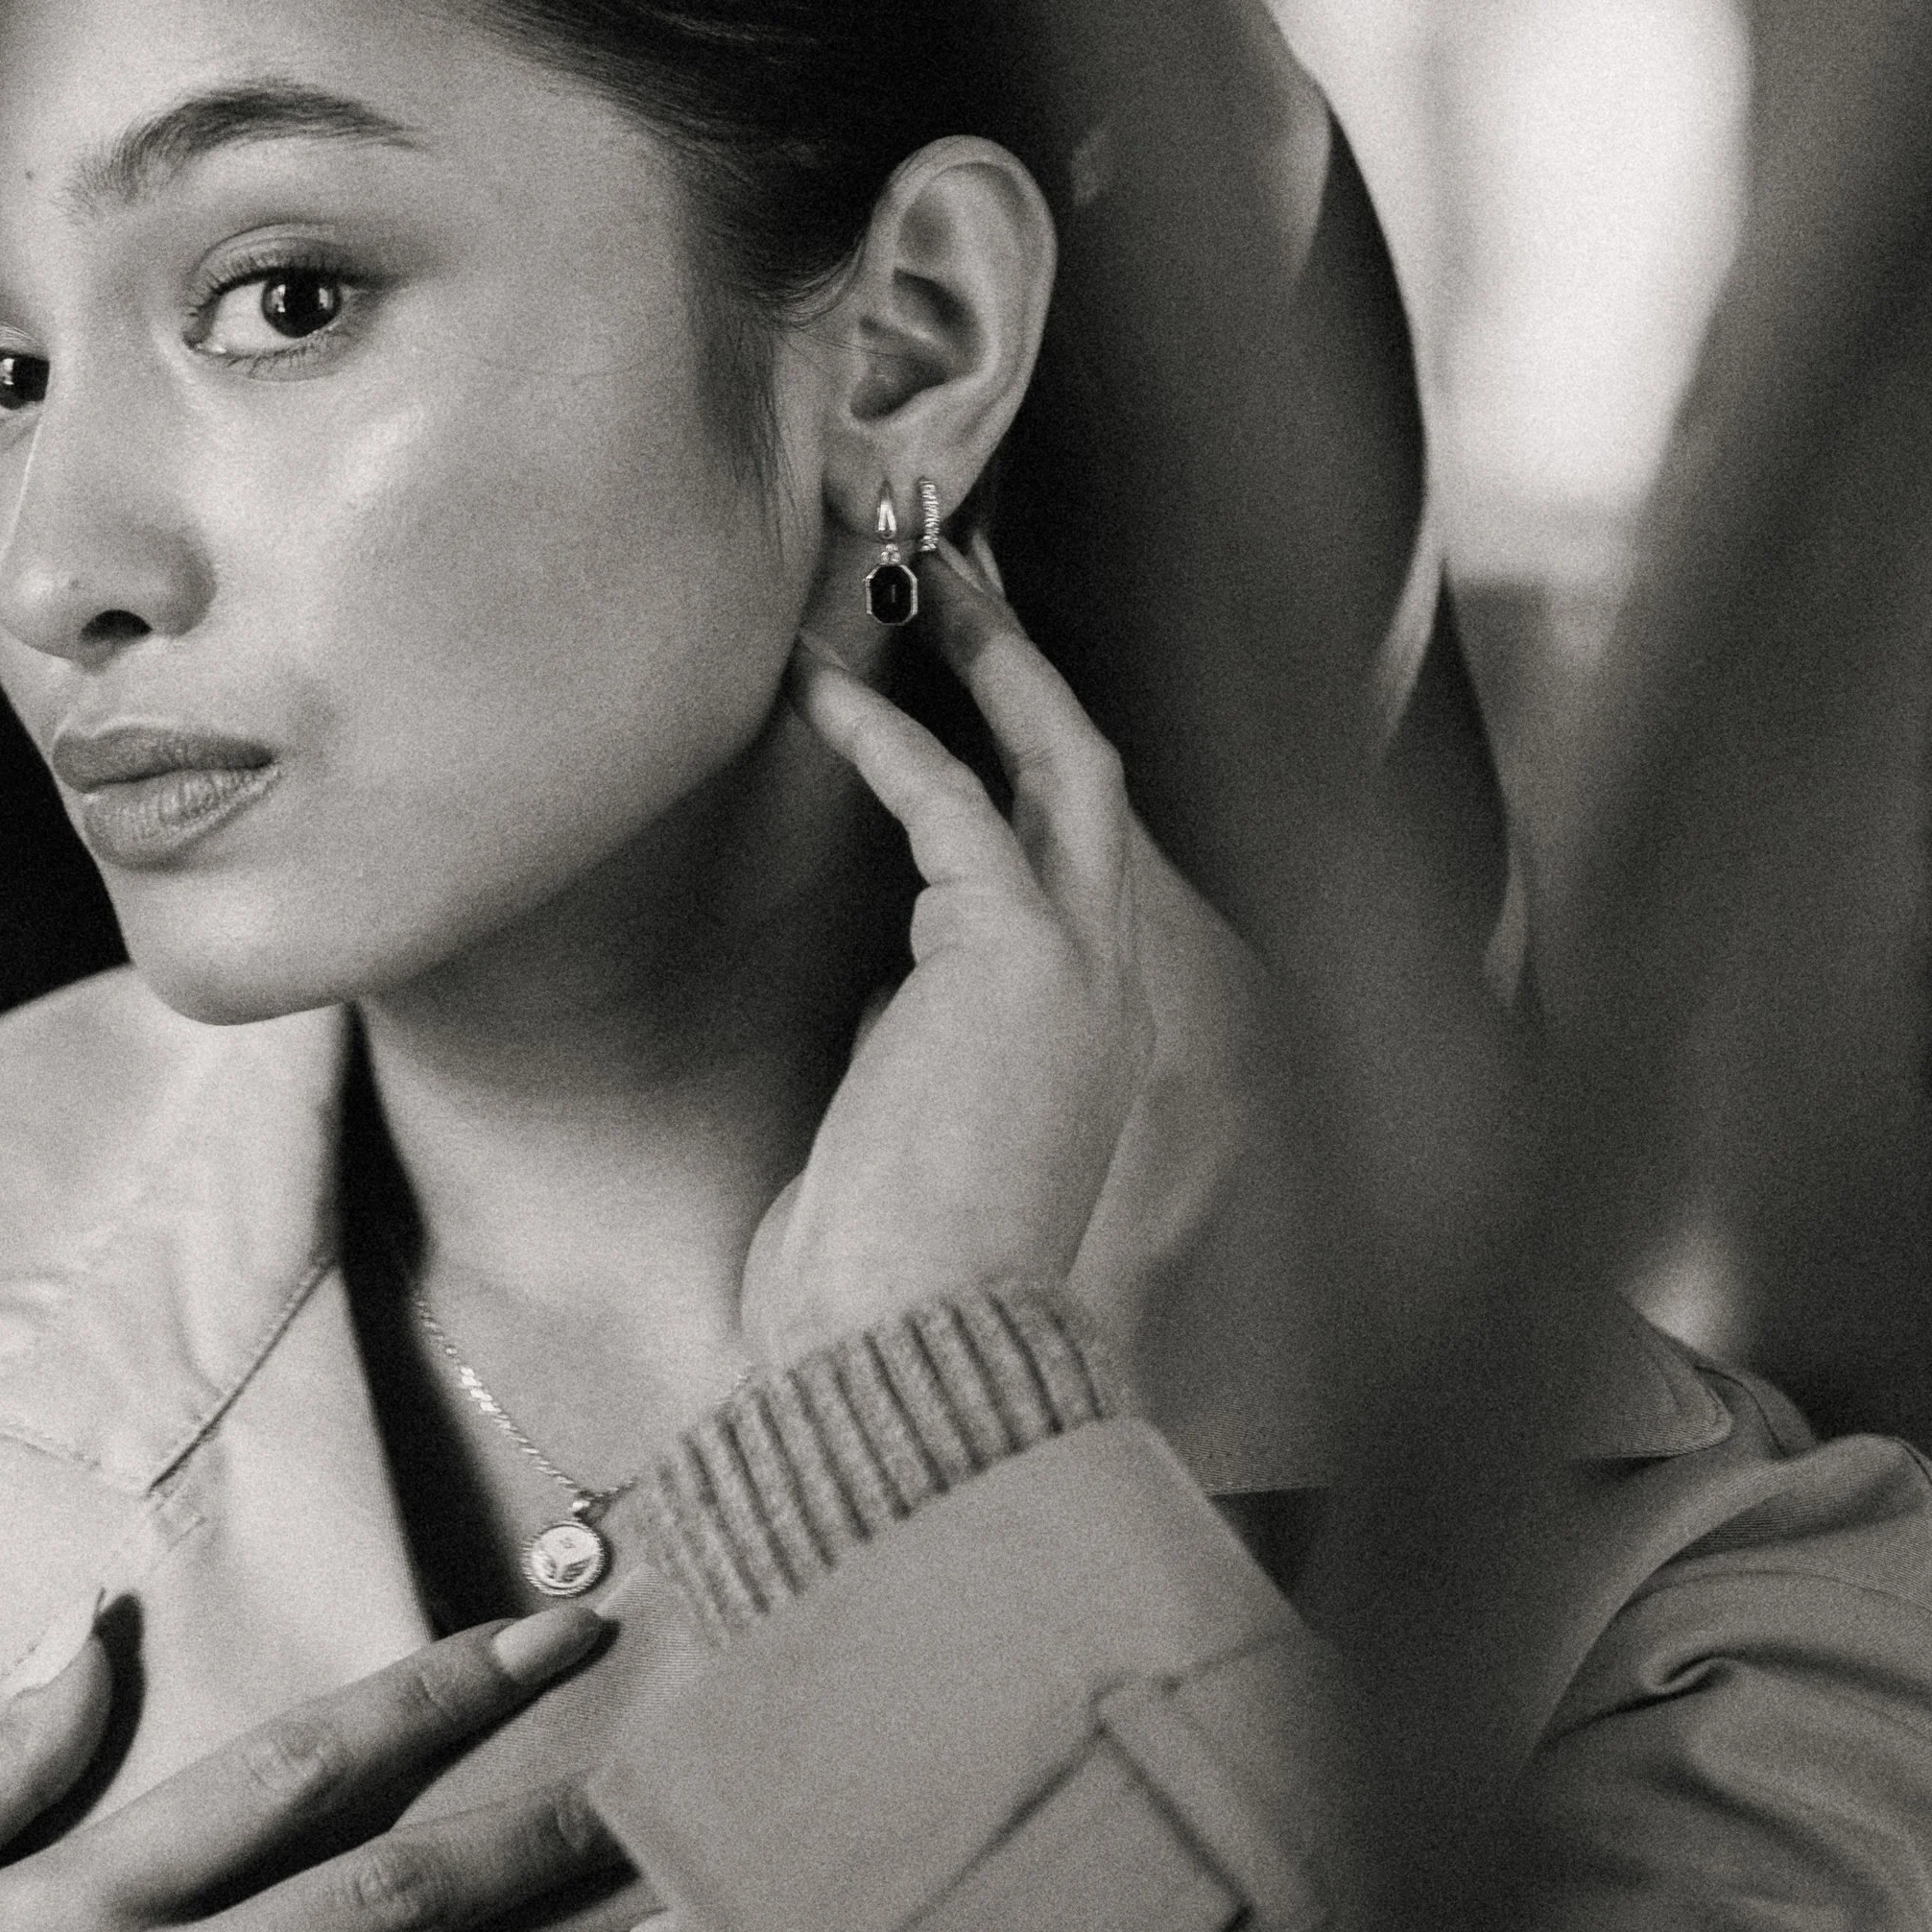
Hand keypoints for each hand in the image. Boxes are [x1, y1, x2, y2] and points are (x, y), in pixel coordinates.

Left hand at [745, 538, 1230, 1362]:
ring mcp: (1082, 968)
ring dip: (986, 663)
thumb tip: (878, 984)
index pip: (1068, 855)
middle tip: (949, 578)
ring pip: (1058, 764)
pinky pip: (952, 805)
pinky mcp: (1016, 956)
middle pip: (1089, 779)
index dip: (1015, 754)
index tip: (952, 682)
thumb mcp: (907, 1123)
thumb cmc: (889, 1276)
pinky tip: (821, 695)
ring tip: (907, 585)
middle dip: (1025, 670)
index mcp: (1090, 1033)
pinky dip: (888, 738)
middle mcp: (1110, 988)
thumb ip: (917, 1037)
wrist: (905, 1353)